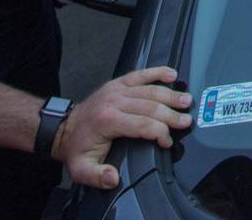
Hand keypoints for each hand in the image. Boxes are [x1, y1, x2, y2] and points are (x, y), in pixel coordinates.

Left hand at [52, 66, 192, 189]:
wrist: (65, 129)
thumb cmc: (77, 148)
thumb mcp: (82, 169)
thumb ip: (97, 177)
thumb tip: (113, 178)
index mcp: (108, 121)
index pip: (143, 124)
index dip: (160, 133)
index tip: (167, 142)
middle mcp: (114, 102)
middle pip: (151, 105)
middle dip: (171, 114)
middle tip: (186, 120)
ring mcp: (117, 90)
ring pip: (150, 89)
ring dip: (170, 95)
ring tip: (187, 100)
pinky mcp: (118, 83)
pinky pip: (140, 74)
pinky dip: (157, 72)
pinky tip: (171, 74)